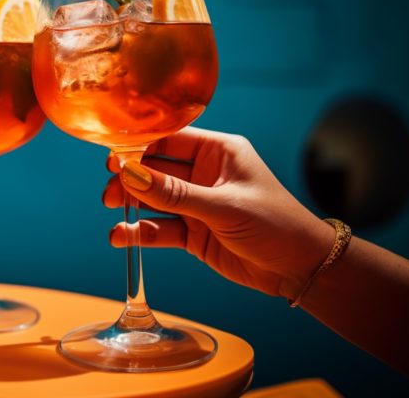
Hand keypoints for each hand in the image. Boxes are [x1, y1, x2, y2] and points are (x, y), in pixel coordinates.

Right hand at [102, 127, 333, 298]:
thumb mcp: (223, 206)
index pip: (170, 139)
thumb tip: (129, 175)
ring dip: (131, 205)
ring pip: (154, 199)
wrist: (299, 268)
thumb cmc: (275, 224)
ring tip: (111, 211)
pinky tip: (123, 236)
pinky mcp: (194, 232)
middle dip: (130, 178)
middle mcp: (205, 173)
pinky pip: (161, 228)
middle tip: (108, 189)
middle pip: (156, 169)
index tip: (113, 157)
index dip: (139, 146)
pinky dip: (141, 232)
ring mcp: (197, 203)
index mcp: (218, 152)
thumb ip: (174, 194)